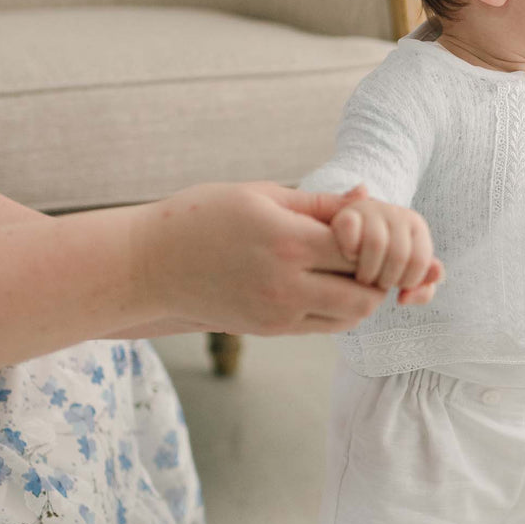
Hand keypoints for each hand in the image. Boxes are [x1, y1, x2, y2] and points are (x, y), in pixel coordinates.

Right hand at [135, 181, 386, 334]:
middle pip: (365, 292)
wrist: (148, 265)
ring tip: (349, 270)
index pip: (361, 247)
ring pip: (351, 316)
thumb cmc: (203, 217)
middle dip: (376, 273)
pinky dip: (340, 310)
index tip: (368, 226)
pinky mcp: (271, 329)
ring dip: (362, 296)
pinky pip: (326, 326)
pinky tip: (330, 286)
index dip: (375, 238)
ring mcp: (279, 312)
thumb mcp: (260, 196)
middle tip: (369, 254)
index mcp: (287, 240)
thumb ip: (319, 202)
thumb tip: (366, 194)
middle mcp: (287, 283)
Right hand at [330, 197, 444, 305]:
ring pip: (377, 244)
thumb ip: (421, 282)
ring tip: (362, 278)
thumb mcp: (403, 273)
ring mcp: (370, 210)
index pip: (420, 260)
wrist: (340, 245)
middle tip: (376, 284)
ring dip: (367, 272)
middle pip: (399, 254)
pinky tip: (348, 258)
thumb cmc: (376, 263)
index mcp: (416, 225)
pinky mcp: (346, 214)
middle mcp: (397, 213)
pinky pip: (353, 234)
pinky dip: (350, 253)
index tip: (395, 286)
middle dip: (386, 279)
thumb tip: (428, 281)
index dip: (408, 280)